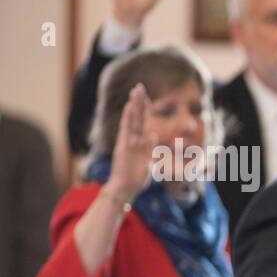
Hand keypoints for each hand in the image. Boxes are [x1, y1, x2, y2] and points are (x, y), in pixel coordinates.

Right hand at [105, 84, 153, 204]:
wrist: (123, 189)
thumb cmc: (134, 177)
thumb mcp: (147, 159)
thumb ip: (149, 147)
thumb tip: (152, 135)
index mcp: (137, 142)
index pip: (141, 122)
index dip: (143, 109)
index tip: (144, 97)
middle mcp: (131, 140)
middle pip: (136, 117)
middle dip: (138, 103)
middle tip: (139, 87)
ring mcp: (127, 142)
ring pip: (131, 121)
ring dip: (134, 107)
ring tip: (135, 93)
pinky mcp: (123, 147)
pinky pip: (126, 130)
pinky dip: (128, 119)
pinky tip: (129, 107)